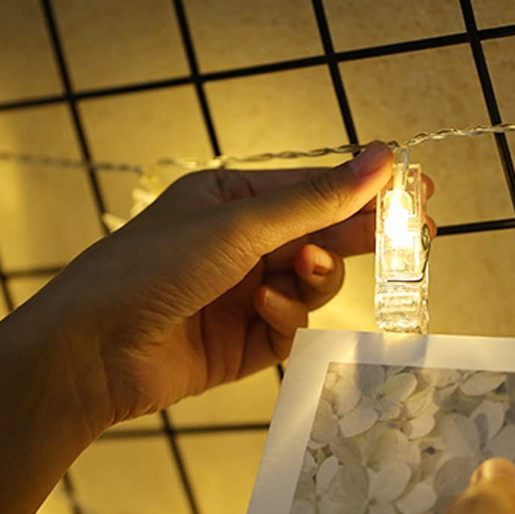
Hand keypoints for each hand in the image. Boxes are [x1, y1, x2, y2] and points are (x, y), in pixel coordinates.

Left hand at [42, 142, 432, 430]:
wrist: (96, 351)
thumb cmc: (151, 269)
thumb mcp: (239, 226)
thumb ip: (314, 202)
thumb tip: (379, 161)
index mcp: (234, 200)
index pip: (316, 192)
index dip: (368, 192)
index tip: (418, 193)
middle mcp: (244, 245)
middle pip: (323, 238)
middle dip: (361, 239)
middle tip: (415, 239)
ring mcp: (248, 292)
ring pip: (315, 285)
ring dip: (314, 280)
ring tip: (301, 276)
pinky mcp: (249, 338)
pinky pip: (294, 324)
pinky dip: (286, 315)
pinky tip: (262, 309)